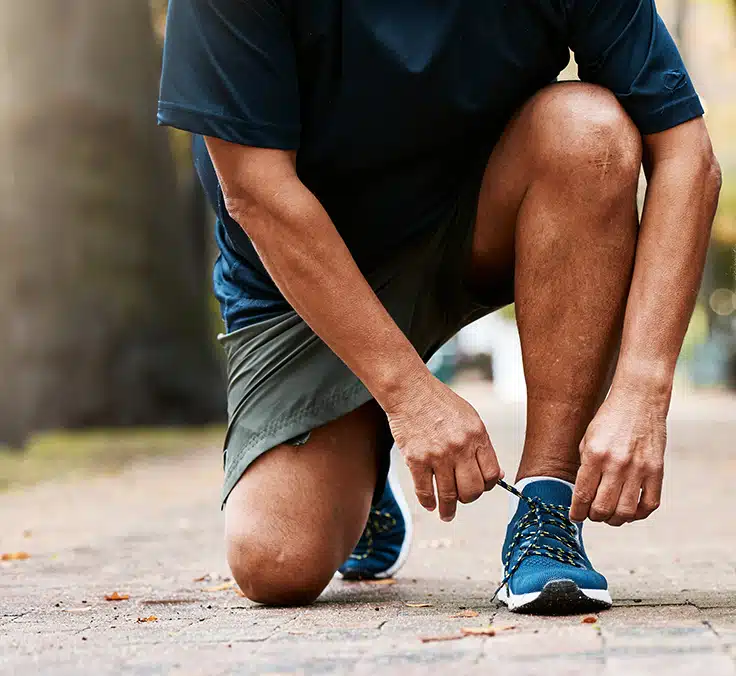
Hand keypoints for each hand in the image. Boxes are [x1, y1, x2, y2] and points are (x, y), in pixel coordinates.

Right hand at [385, 371, 502, 521]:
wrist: (410, 391)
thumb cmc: (441, 403)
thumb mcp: (471, 418)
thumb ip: (483, 446)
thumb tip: (496, 476)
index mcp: (477, 436)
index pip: (491, 475)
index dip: (487, 486)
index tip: (479, 488)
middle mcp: (460, 447)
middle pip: (472, 490)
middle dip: (468, 499)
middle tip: (462, 499)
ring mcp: (437, 455)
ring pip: (449, 495)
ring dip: (448, 509)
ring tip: (447, 514)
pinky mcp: (416, 459)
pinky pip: (424, 491)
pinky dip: (428, 502)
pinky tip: (430, 505)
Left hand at [569, 388, 666, 525]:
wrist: (639, 399)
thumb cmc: (609, 419)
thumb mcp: (587, 439)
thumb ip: (585, 467)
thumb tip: (582, 495)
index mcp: (595, 455)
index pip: (582, 495)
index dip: (576, 512)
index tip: (574, 516)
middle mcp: (617, 464)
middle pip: (603, 508)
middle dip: (593, 517)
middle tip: (592, 514)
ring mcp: (639, 469)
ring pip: (625, 512)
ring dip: (614, 520)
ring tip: (609, 516)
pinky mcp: (657, 471)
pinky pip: (649, 505)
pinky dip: (638, 515)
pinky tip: (630, 511)